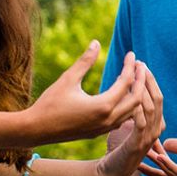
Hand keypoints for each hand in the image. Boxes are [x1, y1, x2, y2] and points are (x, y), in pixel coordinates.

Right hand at [27, 44, 143, 144]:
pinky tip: (120, 94)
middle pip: (135, 99)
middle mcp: (107, 120)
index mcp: (103, 106)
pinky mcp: (98, 132)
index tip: (132, 53)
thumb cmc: (50, 103)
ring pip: (130, 112)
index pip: (125, 83)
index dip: (130, 66)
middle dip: (140, 81)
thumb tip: (96, 42)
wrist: (36, 130)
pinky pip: (121, 119)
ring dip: (134, 94)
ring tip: (133, 77)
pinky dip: (126, 105)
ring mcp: (104, 129)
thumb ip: (85, 61)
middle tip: (140, 65)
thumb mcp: (68, 79)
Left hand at [95, 68, 163, 175]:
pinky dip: (137, 108)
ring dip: (143, 89)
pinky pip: (140, 123)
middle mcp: (154, 131)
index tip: (141, 64)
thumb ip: (132, 111)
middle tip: (140, 63)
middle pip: (158, 100)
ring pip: (151, 109)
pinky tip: (130, 96)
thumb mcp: (127, 125)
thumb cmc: (117, 148)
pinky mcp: (137, 145)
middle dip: (149, 80)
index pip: (158, 97)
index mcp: (153, 125)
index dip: (151, 80)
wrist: (110, 173)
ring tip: (135, 74)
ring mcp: (148, 139)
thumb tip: (130, 93)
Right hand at [138, 137, 176, 175]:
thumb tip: (166, 143)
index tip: (142, 145)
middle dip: (148, 166)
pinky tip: (160, 157)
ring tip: (142, 151)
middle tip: (130, 156)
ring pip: (171, 175)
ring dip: (156, 163)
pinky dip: (170, 166)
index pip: (166, 171)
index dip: (154, 159)